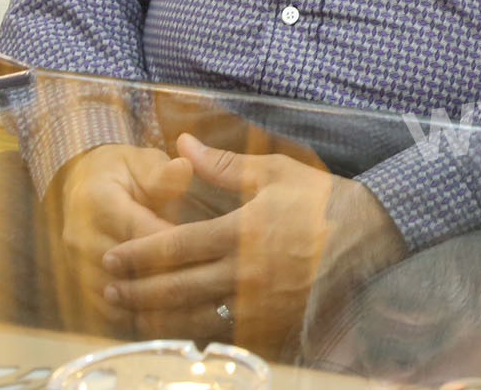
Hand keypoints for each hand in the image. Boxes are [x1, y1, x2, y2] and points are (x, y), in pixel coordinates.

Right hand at [52, 143, 195, 323]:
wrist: (81, 186)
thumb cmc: (123, 172)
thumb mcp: (142, 163)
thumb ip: (163, 173)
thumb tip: (184, 168)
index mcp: (96, 202)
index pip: (137, 230)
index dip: (173, 244)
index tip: (209, 251)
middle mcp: (81, 238)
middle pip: (127, 270)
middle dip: (169, 279)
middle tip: (211, 287)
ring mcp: (77, 267)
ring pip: (119, 298)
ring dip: (157, 307)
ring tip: (198, 309)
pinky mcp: (81, 287)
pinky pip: (112, 313)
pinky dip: (144, 320)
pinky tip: (176, 321)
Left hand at [100, 133, 406, 349]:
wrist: (373, 235)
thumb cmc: (323, 199)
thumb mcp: (275, 172)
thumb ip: (224, 165)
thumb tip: (181, 145)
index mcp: (240, 233)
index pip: (173, 248)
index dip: (136, 255)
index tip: (110, 258)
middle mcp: (244, 273)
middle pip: (174, 289)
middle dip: (135, 290)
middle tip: (107, 289)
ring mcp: (260, 304)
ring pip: (193, 318)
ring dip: (156, 316)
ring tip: (131, 312)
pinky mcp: (275, 324)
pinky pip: (224, 335)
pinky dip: (196, 333)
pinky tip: (178, 329)